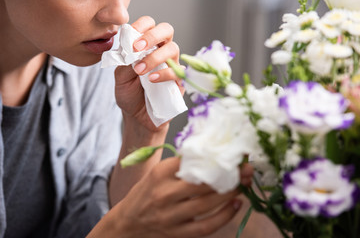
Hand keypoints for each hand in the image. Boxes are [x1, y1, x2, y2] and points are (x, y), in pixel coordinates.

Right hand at [88, 158, 252, 237]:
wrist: (128, 223)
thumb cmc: (145, 194)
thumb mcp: (156, 173)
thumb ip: (179, 165)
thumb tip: (210, 153)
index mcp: (159, 174)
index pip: (191, 161)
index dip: (215, 156)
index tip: (231, 152)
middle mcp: (164, 194)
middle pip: (203, 183)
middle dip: (228, 174)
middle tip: (245, 167)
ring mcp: (171, 216)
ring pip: (207, 203)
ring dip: (230, 193)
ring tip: (244, 183)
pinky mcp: (178, 233)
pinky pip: (206, 226)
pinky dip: (225, 216)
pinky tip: (237, 205)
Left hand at [114, 16, 183, 131]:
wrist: (138, 118)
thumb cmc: (130, 95)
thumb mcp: (120, 77)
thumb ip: (125, 62)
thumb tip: (130, 49)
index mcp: (146, 46)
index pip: (149, 25)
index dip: (141, 25)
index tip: (130, 37)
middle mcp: (161, 52)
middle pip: (166, 30)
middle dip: (151, 35)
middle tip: (137, 47)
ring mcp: (172, 65)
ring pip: (173, 49)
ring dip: (155, 57)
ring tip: (140, 70)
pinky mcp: (179, 81)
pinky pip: (177, 72)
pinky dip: (164, 74)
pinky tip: (151, 80)